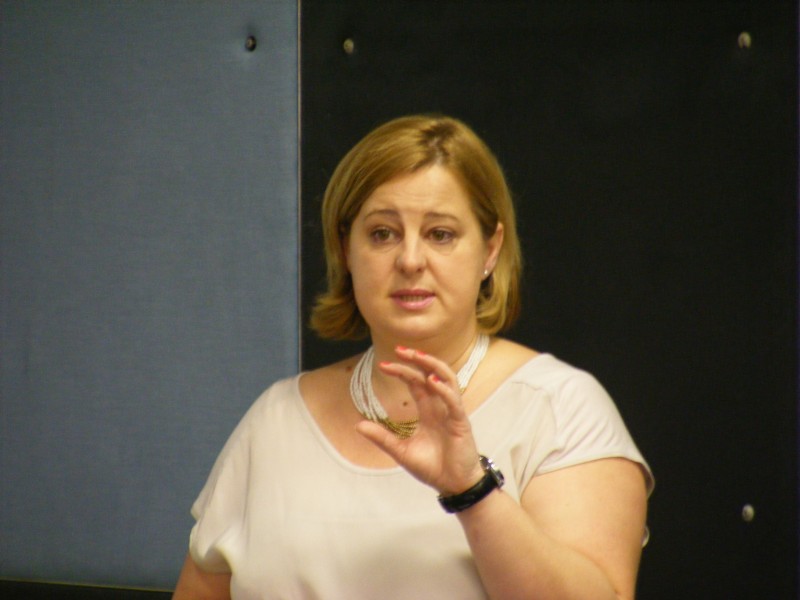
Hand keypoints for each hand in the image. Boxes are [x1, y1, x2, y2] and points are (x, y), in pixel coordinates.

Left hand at [355, 346, 484, 494]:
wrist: (454, 486)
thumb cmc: (433, 467)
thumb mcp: (401, 451)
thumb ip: (382, 438)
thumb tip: (358, 426)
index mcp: (428, 410)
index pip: (415, 382)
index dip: (402, 371)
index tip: (383, 365)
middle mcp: (441, 406)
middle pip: (431, 374)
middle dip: (417, 359)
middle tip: (399, 349)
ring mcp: (452, 412)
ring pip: (447, 380)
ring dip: (433, 366)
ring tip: (417, 356)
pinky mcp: (461, 423)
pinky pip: (454, 401)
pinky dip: (444, 390)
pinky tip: (431, 382)